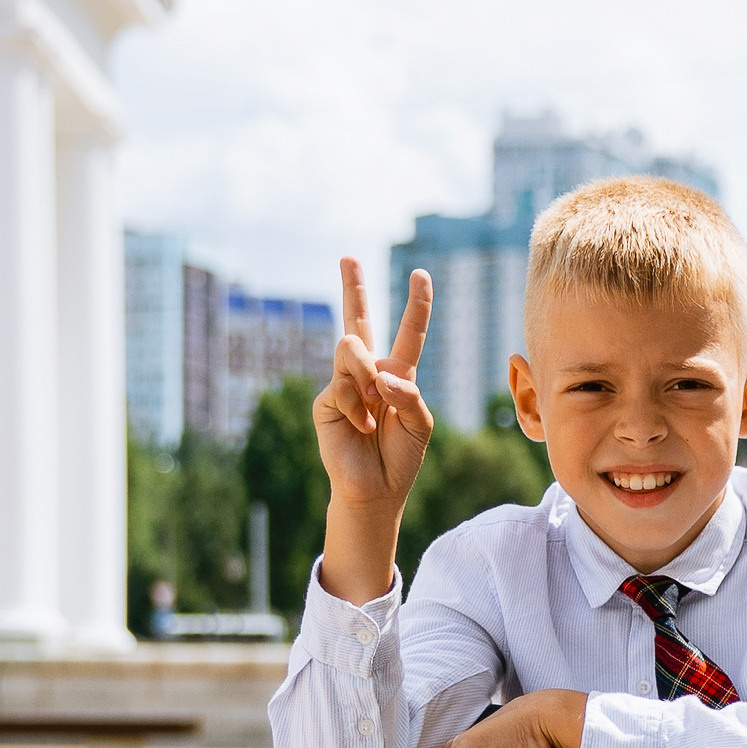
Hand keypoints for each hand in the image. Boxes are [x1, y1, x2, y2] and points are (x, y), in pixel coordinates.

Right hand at [315, 260, 431, 602]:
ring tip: (374, 406)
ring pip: (352, 349)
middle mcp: (368, 374)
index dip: (416, 305)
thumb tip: (378, 374)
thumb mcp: (419, 424)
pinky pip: (343, 385)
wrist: (375, 490)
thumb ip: (408, 393)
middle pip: (358, 321)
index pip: (408, 334)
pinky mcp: (326, 400)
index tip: (421, 275)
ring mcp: (344, 384)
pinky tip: (361, 428)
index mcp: (396, 375)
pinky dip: (357, 407)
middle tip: (348, 257)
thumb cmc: (401, 458)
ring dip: (367, 374)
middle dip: (353, 289)